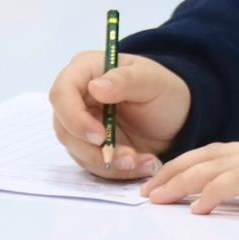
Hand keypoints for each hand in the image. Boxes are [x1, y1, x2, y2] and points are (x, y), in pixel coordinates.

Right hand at [49, 50, 192, 180]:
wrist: (176, 118)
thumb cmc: (163, 90)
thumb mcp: (152, 81)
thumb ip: (125, 80)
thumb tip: (95, 86)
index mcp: (86, 70)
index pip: (62, 93)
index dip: (74, 117)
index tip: (99, 136)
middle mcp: (77, 97)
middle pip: (64, 128)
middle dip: (94, 150)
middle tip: (128, 157)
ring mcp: (80, 124)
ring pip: (78, 151)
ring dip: (109, 163)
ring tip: (142, 161)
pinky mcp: (89, 147)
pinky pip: (93, 164)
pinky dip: (117, 170)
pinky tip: (142, 164)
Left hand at [142, 136, 238, 214]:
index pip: (213, 153)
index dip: (184, 164)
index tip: (161, 180)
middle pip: (205, 154)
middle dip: (172, 170)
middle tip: (147, 190)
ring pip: (212, 165)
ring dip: (181, 180)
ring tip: (159, 198)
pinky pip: (237, 180)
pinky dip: (213, 192)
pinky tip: (197, 208)